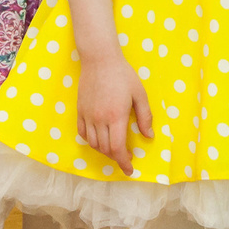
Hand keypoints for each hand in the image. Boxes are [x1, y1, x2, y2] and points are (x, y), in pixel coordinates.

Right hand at [76, 53, 153, 175]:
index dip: (124, 162)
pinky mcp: (80, 111)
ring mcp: (87, 115)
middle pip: (105, 149)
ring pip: (93, 143)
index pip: (118, 148)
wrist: (100, 59)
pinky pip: (82, 133)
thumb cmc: (122, 75)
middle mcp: (100, 119)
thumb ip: (145, 117)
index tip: (129, 169)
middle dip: (116, 158)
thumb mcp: (140, 94)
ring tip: (114, 148)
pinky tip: (98, 139)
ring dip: (104, 151)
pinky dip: (90, 141)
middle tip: (126, 157)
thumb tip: (149, 136)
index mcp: (116, 116)